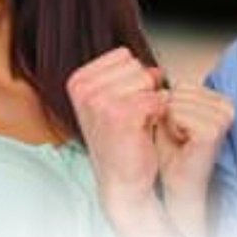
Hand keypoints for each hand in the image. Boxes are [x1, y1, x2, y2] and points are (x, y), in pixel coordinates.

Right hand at [66, 47, 166, 222]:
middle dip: (143, 88)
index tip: (123, 104)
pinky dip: (159, 112)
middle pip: (136, 65)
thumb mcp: (115, 102)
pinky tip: (145, 128)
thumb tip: (155, 68)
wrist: (120, 180)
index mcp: (78, 81)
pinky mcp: (122, 115)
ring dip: (151, 100)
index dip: (134, 79)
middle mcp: (84, 89)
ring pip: (147, 79)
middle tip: (132, 116)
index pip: (123, 56)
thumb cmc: (119, 142)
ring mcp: (100, 101)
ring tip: (137, 122)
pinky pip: (157, 97)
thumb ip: (130, 77)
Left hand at [158, 85, 233, 200]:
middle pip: (178, 91)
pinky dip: (172, 130)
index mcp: (220, 100)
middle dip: (170, 114)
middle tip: (180, 134)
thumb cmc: (174, 151)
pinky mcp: (213, 130)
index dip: (171, 106)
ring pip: (176, 103)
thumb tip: (157, 76)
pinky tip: (183, 142)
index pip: (182, 84)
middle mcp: (226, 106)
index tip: (181, 126)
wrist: (177, 179)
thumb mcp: (171, 114)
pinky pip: (177, 115)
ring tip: (182, 138)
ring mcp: (222, 117)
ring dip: (171, 123)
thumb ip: (169, 93)